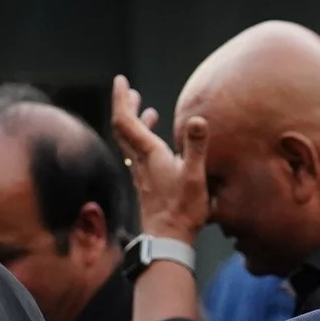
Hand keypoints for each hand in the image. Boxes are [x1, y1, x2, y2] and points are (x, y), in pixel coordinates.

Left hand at [110, 75, 209, 243]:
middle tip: (130, 90)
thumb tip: (198, 120)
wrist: (168, 240)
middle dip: (125, 106)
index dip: (121, 99)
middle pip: (123, 127)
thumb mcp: (195, 177)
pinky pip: (138, 154)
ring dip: (135, 122)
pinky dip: (143, 140)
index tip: (121, 80)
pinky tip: (156, 143)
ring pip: (130, 141)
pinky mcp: (146, 183)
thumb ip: (196, 147)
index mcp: (150, 153)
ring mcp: (141, 172)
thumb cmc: (183, 210)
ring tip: (146, 109)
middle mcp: (140, 160)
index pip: (126, 120)